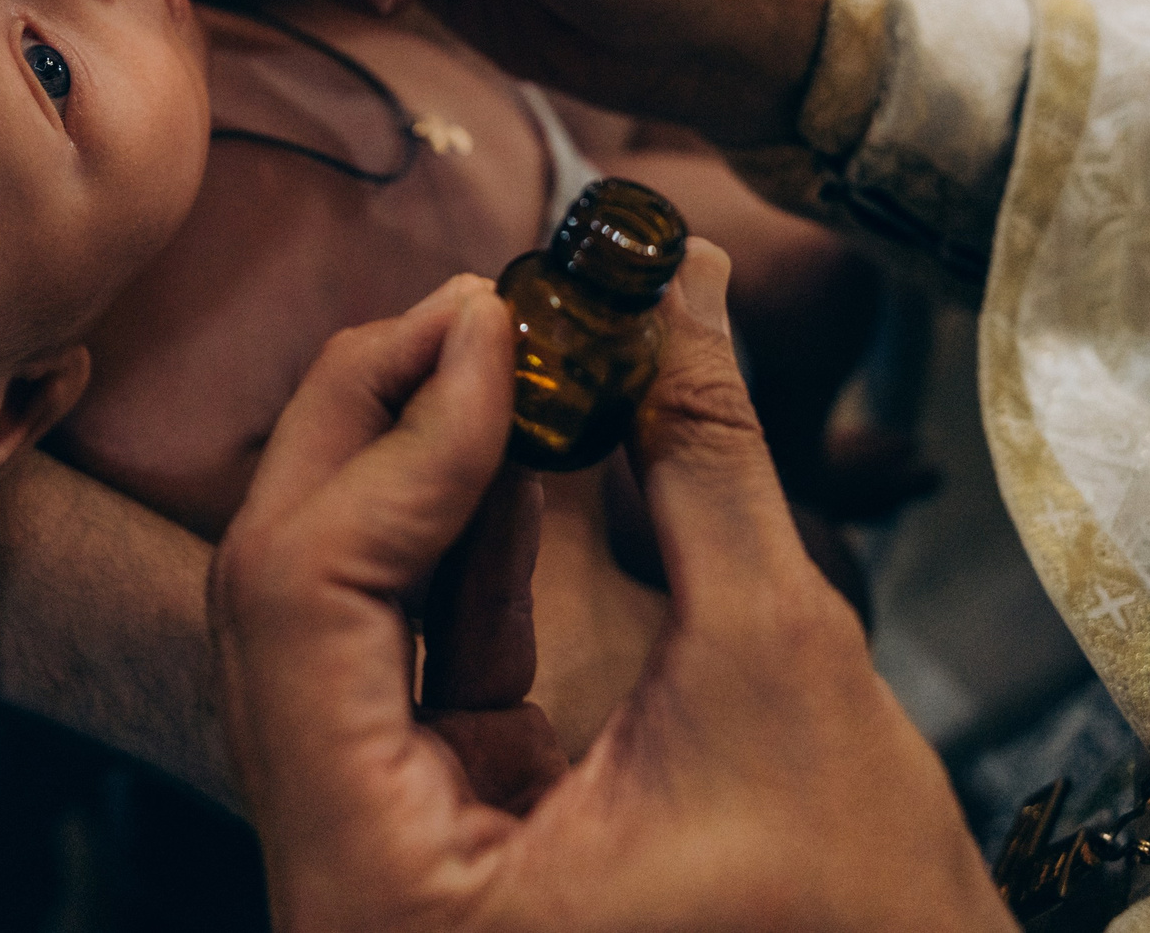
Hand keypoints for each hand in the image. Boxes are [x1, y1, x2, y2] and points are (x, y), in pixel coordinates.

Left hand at [210, 246, 1010, 932]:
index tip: (497, 319)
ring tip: (514, 345)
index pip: (303, 603)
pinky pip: (403, 655)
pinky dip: (456, 540)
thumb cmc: (861, 918)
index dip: (400, 435)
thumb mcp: (778, 664)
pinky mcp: (432, 828)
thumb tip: (683, 281)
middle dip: (386, 428)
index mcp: (382, 887)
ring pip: (331, 612)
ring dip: (417, 467)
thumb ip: (704, 456)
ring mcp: (375, 856)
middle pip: (288, 595)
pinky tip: (521, 442)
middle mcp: (340, 883)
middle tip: (486, 305)